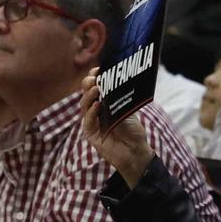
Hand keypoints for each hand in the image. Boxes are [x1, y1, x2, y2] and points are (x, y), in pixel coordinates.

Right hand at [81, 70, 155, 184]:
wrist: (136, 151)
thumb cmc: (133, 131)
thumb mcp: (128, 110)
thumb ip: (122, 98)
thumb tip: (121, 79)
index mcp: (104, 103)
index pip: (94, 87)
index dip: (94, 77)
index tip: (98, 69)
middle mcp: (95, 111)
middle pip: (86, 94)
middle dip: (88, 84)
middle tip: (94, 78)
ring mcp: (92, 122)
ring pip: (84, 105)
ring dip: (89, 96)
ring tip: (97, 89)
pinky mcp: (91, 134)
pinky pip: (88, 121)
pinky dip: (91, 112)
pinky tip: (97, 106)